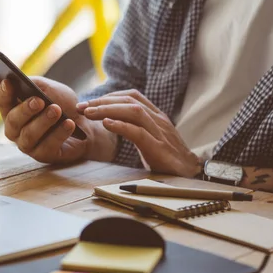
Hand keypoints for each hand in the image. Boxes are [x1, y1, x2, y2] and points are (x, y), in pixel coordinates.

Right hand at [0, 76, 115, 163]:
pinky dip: (59, 133)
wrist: (85, 124)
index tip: (9, 81)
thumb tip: (12, 78)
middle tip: (39, 100)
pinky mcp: (43, 155)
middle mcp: (15, 129)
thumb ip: (33, 84)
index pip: (2, 101)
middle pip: (13, 120)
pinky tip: (69, 124)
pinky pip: (48, 146)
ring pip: (29, 134)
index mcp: (13, 109)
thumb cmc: (63, 104)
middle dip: (25, 110)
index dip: (3, 92)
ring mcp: (28, 144)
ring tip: (56, 110)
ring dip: (43, 121)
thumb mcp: (49, 89)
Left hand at [78, 89, 200, 176]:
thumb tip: (111, 122)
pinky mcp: (159, 148)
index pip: (132, 96)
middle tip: (81, 107)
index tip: (89, 103)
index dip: (109, 96)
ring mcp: (160, 133)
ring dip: (108, 110)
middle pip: (129, 101)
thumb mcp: (150, 139)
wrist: (191, 176)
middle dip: (103, 101)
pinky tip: (106, 124)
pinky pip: (139, 133)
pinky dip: (121, 126)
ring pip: (134, 112)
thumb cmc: (167, 158)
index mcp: (156, 116)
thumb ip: (135, 128)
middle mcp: (158, 120)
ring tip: (88, 113)